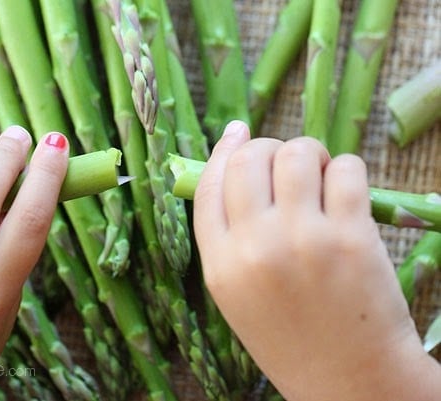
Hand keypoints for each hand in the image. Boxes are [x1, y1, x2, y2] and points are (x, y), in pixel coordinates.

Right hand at [194, 121, 439, 399]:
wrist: (348, 378)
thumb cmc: (289, 337)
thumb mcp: (236, 294)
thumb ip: (228, 238)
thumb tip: (234, 169)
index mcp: (219, 264)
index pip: (210, 185)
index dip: (223, 150)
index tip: (236, 131)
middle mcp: (255, 246)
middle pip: (249, 159)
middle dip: (267, 148)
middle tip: (287, 164)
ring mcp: (303, 238)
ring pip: (296, 153)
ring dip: (308, 153)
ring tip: (320, 175)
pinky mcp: (351, 235)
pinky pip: (346, 168)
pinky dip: (346, 169)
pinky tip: (346, 189)